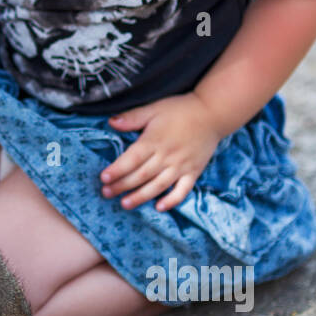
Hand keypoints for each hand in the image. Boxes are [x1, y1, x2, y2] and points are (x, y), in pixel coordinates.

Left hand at [100, 93, 222, 211]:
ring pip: (158, 186)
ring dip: (141, 196)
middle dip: (122, 185)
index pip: (131, 159)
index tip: (103, 178)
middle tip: (106, 193)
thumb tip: (111, 122)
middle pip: (141, 175)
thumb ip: (132, 117)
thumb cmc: (180, 110)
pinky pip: (182, 190)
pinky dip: (171, 200)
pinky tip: (159, 207)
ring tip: (125, 204)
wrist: (212, 114)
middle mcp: (167, 156)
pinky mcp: (193, 172)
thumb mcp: (154, 108)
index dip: (116, 169)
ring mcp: (181, 166)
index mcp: (154, 140)